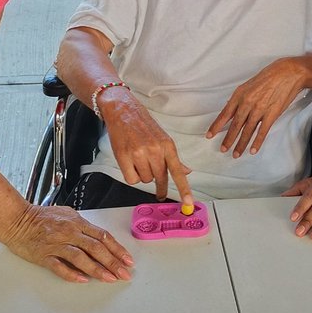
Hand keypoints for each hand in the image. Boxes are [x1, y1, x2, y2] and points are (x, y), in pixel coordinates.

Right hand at [1, 204, 133, 282]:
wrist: (17, 220)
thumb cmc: (41, 218)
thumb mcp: (66, 214)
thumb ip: (82, 226)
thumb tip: (99, 238)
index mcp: (77, 222)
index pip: (103, 236)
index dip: (117, 249)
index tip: (127, 260)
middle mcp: (69, 232)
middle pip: (96, 248)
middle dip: (113, 262)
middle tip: (124, 274)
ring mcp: (56, 244)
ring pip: (81, 257)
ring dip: (97, 269)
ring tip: (109, 278)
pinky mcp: (43, 255)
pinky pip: (60, 266)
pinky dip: (72, 273)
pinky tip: (83, 280)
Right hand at [99, 88, 194, 208]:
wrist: (123, 111)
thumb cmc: (143, 125)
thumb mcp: (163, 139)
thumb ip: (173, 158)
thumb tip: (187, 171)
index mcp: (167, 145)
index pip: (177, 171)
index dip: (183, 188)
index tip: (188, 202)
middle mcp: (155, 150)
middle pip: (159, 178)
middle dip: (159, 184)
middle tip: (159, 191)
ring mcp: (139, 153)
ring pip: (145, 180)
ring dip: (142, 175)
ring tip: (138, 160)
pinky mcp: (124, 156)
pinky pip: (131, 179)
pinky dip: (131, 175)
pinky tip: (130, 163)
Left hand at [207, 56, 311, 156]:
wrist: (288, 72)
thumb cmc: (270, 76)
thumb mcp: (249, 84)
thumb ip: (241, 98)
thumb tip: (232, 109)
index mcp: (240, 94)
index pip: (225, 114)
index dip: (216, 126)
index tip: (210, 135)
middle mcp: (247, 103)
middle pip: (235, 125)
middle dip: (228, 139)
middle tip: (223, 149)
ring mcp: (259, 109)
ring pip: (247, 131)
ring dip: (241, 144)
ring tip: (236, 154)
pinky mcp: (272, 114)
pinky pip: (262, 131)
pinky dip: (257, 142)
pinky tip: (253, 150)